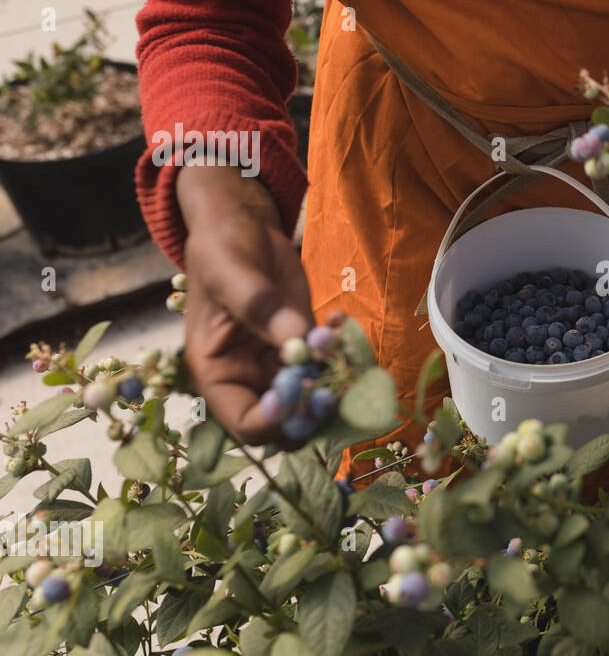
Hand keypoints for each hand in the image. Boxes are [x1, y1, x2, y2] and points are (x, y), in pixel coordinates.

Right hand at [177, 163, 313, 444]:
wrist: (244, 229)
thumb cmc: (223, 249)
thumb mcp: (231, 272)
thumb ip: (259, 307)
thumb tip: (297, 343)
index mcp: (217, 374)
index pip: (246, 424)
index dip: (275, 419)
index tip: (298, 392)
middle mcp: (250, 380)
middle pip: (288, 426)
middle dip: (314, 412)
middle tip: (335, 384)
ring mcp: (281, 368)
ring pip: (315, 402)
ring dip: (336, 384)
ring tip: (336, 340)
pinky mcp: (308, 349)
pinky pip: (332, 367)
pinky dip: (343, 353)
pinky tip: (338, 321)